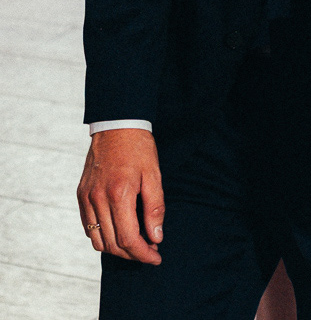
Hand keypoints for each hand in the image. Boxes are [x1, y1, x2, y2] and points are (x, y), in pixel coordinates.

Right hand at [77, 128, 164, 263]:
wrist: (116, 125)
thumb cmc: (138, 148)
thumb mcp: (154, 175)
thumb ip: (155, 208)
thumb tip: (156, 237)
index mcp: (119, 194)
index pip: (129, 239)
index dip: (143, 254)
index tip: (156, 257)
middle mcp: (98, 199)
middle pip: (113, 244)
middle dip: (133, 254)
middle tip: (150, 250)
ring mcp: (87, 198)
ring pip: (98, 240)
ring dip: (117, 248)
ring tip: (135, 242)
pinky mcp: (81, 195)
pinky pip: (88, 227)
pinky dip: (102, 236)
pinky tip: (118, 230)